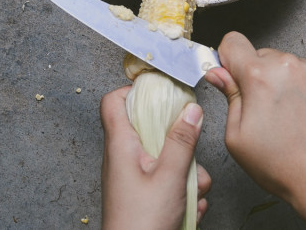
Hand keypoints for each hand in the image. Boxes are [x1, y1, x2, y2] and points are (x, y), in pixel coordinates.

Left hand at [100, 86, 210, 229]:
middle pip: (150, 129)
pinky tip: (190, 208)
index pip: (113, 101)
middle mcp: (123, 159)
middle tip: (190, 150)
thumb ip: (182, 141)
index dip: (134, 90)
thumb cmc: (140, 225)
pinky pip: (169, 182)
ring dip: (187, 174)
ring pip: (166, 158)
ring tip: (192, 192)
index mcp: (121, 146)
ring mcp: (135, 178)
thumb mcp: (170, 177)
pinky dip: (184, 193)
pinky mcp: (146, 196)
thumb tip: (191, 110)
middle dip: (179, 141)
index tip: (162, 90)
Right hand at [205, 31, 305, 229]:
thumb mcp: (238, 137)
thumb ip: (229, 96)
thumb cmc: (283, 165)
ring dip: (289, 82)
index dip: (229, 59)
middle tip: (269, 110)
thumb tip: (218, 73)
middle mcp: (288, 65)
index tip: (234, 73)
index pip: (233, 42)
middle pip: (263, 57)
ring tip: (295, 116)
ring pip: (290, 65)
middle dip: (261, 77)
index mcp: (258, 77)